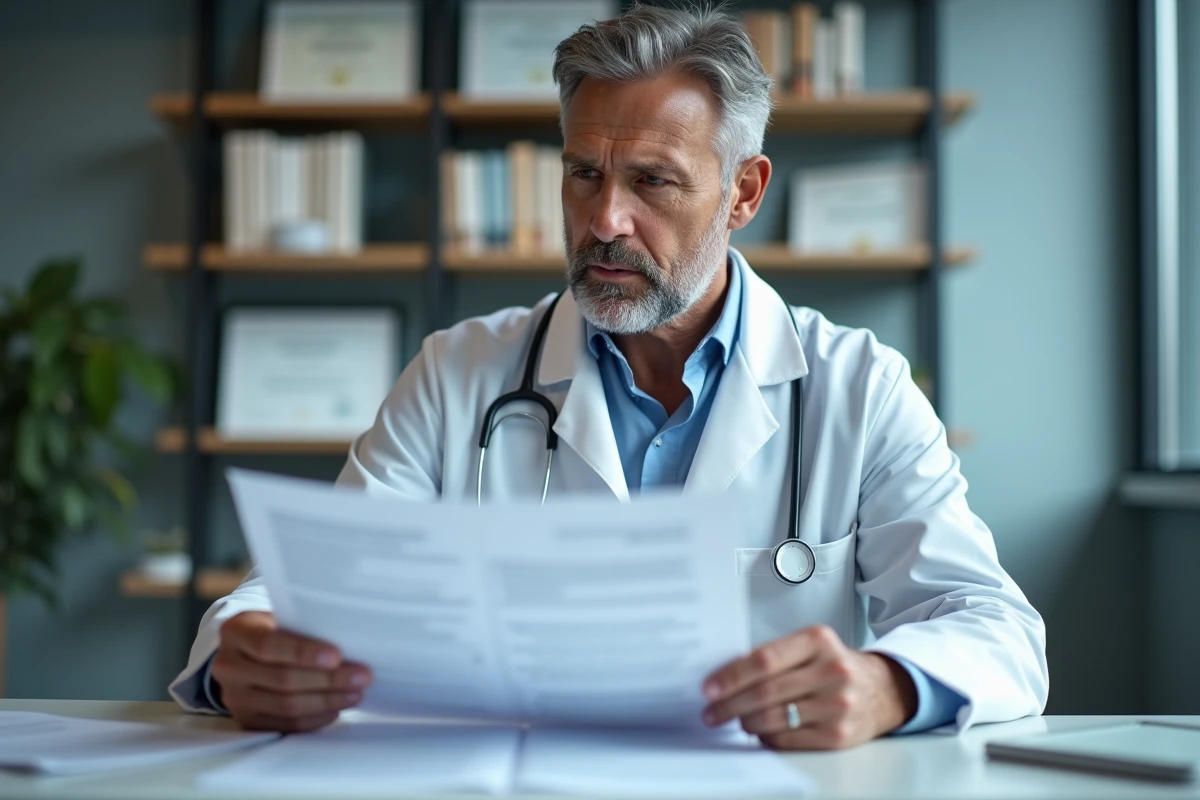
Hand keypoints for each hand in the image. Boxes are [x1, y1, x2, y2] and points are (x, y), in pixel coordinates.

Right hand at [211, 611, 372, 732]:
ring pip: (286, 705)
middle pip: (282, 679)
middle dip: (328, 679)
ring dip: (327, 701)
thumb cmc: (274, 628)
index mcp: (235, 632)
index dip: (303, 652)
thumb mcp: (281, 616)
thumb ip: (304, 624)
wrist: (246, 652)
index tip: (336, 656)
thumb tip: (351, 638)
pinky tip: (336, 709)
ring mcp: (234, 697)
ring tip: (355, 693)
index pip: (269, 645)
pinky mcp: (246, 720)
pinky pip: (285, 725)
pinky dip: (315, 719)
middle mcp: (228, 666)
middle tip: (361, 676)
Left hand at [700, 625, 916, 749]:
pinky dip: (767, 737)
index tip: (709, 687)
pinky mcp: (839, 734)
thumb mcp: (811, 647)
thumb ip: (774, 656)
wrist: (882, 690)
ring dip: (746, 722)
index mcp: (818, 640)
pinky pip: (788, 739)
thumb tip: (725, 676)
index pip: (764, 659)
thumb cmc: (835, 665)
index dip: (732, 676)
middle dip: (730, 704)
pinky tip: (759, 731)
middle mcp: (832, 670)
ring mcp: (838, 704)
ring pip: (774, 718)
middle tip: (711, 711)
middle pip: (766, 691)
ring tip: (734, 720)